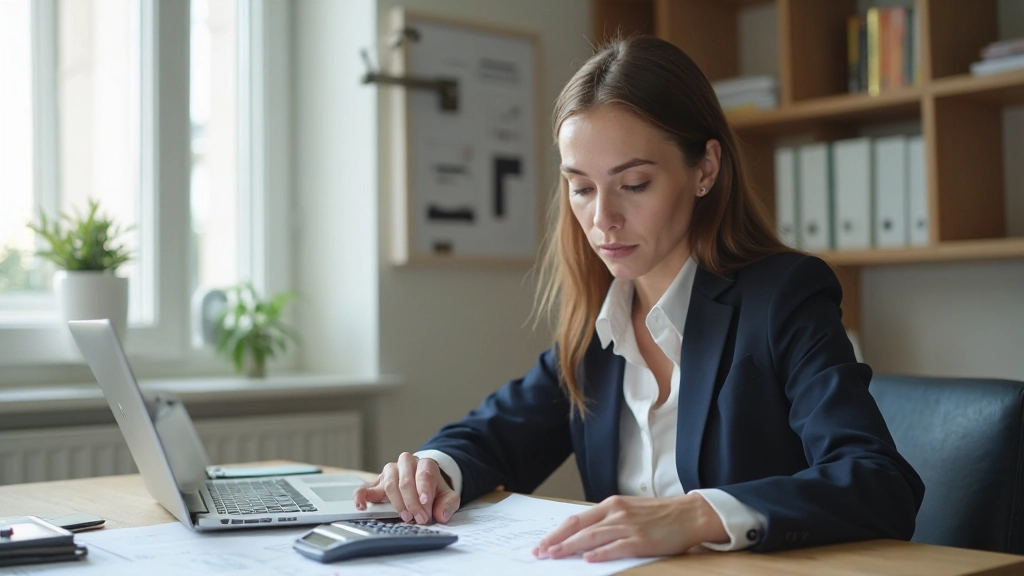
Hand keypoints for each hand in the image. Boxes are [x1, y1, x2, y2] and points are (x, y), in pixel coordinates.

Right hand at [352, 452, 459, 524]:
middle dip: (413, 502)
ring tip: (406, 516)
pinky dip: (361, 496)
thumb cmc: (433, 490)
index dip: (424, 489)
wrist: (422, 484)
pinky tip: (362, 505)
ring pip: (390, 484)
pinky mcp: (376, 484)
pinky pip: (365, 488)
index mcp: (424, 464)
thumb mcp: (447, 496)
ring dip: (398, 503)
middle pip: (406, 481)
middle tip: (420, 518)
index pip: (424, 473)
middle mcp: (406, 464)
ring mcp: (389, 472)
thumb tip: (441, 514)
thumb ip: (448, 503)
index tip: (425, 503)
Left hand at [532, 493, 727, 561]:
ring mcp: (628, 526)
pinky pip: (616, 547)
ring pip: (592, 537)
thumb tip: (584, 537)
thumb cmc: (660, 515)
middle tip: (540, 552)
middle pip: (579, 527)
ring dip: (570, 547)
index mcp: (611, 504)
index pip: (576, 519)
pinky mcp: (641, 540)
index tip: (542, 544)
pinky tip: (588, 559)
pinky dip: (600, 553)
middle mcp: (616, 512)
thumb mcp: (629, 510)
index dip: (557, 532)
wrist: (690, 514)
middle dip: (556, 541)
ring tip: (554, 555)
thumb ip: (608, 521)